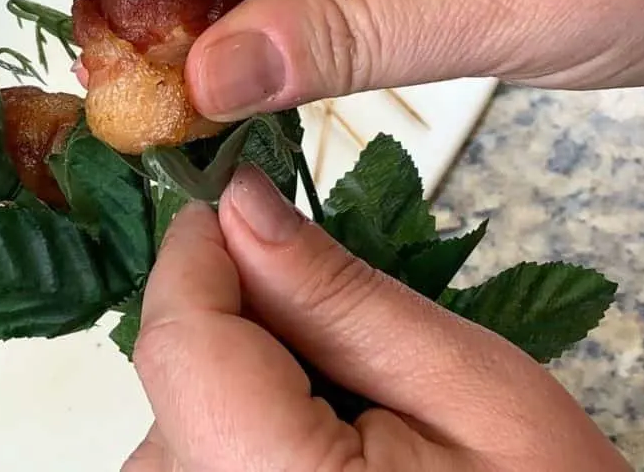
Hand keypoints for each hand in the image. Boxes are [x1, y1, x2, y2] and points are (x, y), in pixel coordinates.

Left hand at [122, 165, 628, 470]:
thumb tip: (240, 203)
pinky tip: (321, 433)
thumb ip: (338, 296)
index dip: (199, 253)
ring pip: (183, 408)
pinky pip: (195, 449)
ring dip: (245, 371)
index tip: (238, 197)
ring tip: (349, 396)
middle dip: (239, 314)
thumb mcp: (466, 389)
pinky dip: (244, 414)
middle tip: (338, 320)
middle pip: (177, 375)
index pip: (177, 340)